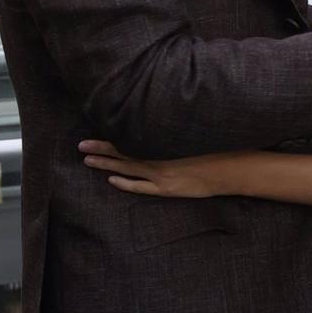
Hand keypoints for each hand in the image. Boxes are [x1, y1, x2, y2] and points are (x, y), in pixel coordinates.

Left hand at [79, 140, 239, 197]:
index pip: (132, 137)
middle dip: (101, 148)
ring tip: (88, 161)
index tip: (98, 131)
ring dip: (107, 165)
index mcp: (165, 142)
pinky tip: (111, 181)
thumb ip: (174, 131)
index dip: (113, 135)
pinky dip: (125, 184)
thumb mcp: (193, 134)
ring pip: (128, 169)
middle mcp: (160, 156)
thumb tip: (158, 123)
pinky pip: (141, 187)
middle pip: (124, 151)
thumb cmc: (216, 147)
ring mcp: (162, 174)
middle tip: (81, 145)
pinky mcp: (168, 189)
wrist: (231, 168)